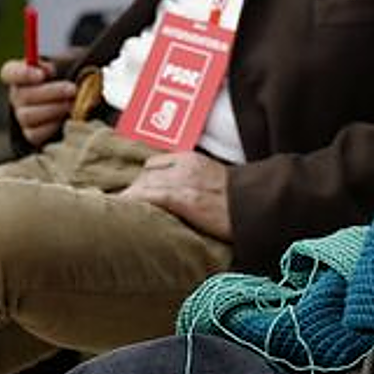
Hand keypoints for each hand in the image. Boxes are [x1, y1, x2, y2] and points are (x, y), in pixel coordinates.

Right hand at [0, 59, 76, 147]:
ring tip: (72, 104)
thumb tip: (47, 69)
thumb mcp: (64, 64)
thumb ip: (55, 63)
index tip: (41, 74)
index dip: (22, 74)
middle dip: (51, 92)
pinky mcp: (31, 133)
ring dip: (54, 109)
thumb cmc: (67, 77)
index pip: (10, 72)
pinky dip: (52, 126)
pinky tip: (66, 119)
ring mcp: (21, 115)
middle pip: (23, 96)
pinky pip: (35, 133)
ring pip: (28, 116)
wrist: (75, 100)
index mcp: (19, 74)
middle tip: (72, 89)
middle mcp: (17, 95)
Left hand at [117, 151, 231, 240]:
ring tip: (117, 214)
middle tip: (124, 209)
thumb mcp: (215, 180)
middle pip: (145, 175)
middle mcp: (183, 166)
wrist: (257, 204)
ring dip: (130, 199)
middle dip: (134, 191)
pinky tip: (125, 212)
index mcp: (191, 159)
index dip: (143, 181)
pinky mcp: (183, 197)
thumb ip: (194, 182)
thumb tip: (181, 198)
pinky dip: (134, 202)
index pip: (154, 165)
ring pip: (143, 185)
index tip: (137, 195)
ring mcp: (183, 181)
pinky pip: (150, 196)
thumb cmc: (240, 198)